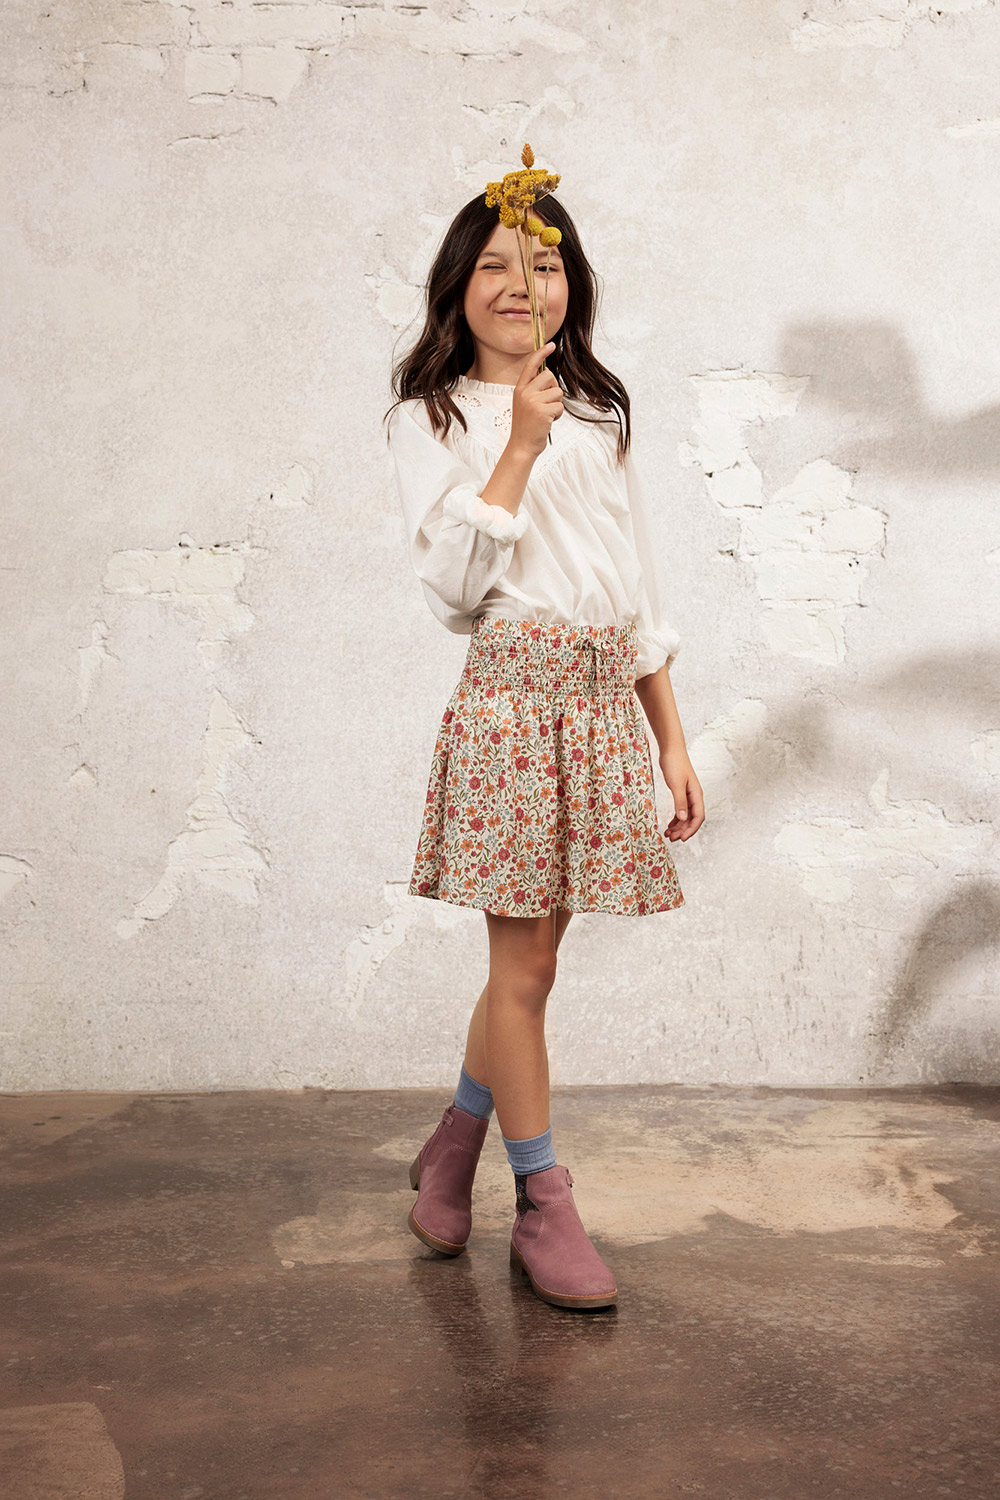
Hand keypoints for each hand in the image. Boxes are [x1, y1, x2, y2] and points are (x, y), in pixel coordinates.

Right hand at [509, 342, 562, 456]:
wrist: (521, 446)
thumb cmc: (526, 426)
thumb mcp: (525, 403)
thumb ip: (534, 390)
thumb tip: (549, 377)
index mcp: (519, 389)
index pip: (531, 365)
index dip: (541, 353)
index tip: (551, 345)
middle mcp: (524, 392)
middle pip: (550, 376)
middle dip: (554, 388)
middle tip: (548, 403)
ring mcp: (532, 401)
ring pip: (557, 392)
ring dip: (556, 405)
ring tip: (546, 415)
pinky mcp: (542, 411)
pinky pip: (559, 406)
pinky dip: (558, 415)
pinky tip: (548, 422)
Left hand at [658, 748, 704, 840]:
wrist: (671, 750)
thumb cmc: (675, 764)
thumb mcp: (676, 784)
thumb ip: (679, 802)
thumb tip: (682, 819)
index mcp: (696, 795)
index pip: (698, 817)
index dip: (691, 829)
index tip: (682, 839)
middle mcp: (694, 797)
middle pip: (692, 819)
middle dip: (683, 830)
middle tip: (671, 839)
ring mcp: (687, 795)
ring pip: (685, 816)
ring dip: (679, 827)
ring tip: (668, 835)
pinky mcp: (680, 793)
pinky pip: (680, 810)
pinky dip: (675, 819)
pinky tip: (669, 825)